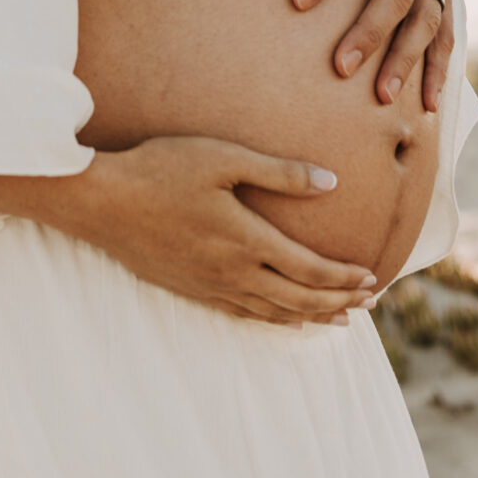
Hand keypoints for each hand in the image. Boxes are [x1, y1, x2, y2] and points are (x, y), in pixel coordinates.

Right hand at [55, 135, 374, 324]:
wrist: (105, 203)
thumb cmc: (162, 169)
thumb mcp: (223, 158)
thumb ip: (278, 172)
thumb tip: (330, 182)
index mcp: (247, 240)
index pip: (309, 270)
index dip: (344, 278)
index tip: (372, 279)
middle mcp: (234, 272)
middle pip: (298, 299)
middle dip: (338, 303)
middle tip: (369, 304)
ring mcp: (211, 286)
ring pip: (273, 313)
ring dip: (311, 317)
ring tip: (338, 319)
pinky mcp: (192, 290)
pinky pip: (244, 314)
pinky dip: (273, 320)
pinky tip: (281, 318)